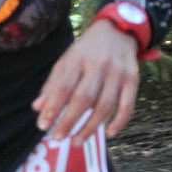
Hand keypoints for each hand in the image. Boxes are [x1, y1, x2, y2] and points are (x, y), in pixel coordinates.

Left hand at [33, 20, 139, 145]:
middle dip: (69, 121)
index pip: (63, 86)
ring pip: (105, 105)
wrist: (118, 30)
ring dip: (90, 127)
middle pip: (84, 98)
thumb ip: (53, 84)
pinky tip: (109, 133)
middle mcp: (98, 64)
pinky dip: (119, 121)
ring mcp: (118, 72)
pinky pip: (127, 104)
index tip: (43, 125)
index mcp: (78, 58)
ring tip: (77, 141)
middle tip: (58, 137)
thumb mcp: (67, 60)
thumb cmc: (87, 51)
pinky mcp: (133, 79)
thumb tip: (38, 108)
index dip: (53, 107)